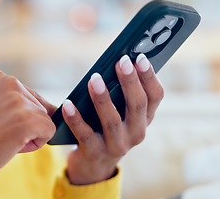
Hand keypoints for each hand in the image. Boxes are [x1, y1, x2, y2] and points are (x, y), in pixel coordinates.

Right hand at [0, 69, 56, 197]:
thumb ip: (14, 102)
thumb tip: (56, 111)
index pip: (28, 97)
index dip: (14, 118)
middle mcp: (9, 82)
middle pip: (38, 108)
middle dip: (23, 125)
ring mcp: (19, 100)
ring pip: (45, 120)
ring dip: (28, 135)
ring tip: (1, 139)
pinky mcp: (29, 119)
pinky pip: (49, 131)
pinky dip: (34, 144)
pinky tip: (10, 145)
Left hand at [63, 54, 163, 184]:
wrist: (93, 165)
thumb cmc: (105, 128)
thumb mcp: (120, 112)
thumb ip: (121, 93)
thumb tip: (118, 62)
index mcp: (145, 119)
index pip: (155, 97)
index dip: (149, 77)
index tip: (141, 57)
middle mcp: (136, 133)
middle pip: (136, 105)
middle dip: (130, 81)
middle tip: (121, 61)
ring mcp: (117, 146)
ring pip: (112, 121)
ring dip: (102, 98)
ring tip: (93, 79)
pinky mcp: (95, 153)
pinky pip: (84, 134)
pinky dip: (75, 119)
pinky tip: (67, 104)